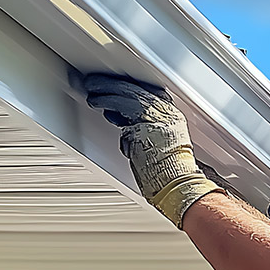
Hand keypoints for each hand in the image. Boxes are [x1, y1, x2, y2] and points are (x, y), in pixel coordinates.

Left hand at [83, 74, 222, 226]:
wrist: (177, 184)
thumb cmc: (166, 176)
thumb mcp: (156, 150)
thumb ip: (142, 135)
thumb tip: (125, 127)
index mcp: (173, 120)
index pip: (150, 97)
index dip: (130, 92)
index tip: (116, 91)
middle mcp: (168, 113)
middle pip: (139, 91)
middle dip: (116, 86)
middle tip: (99, 84)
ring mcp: (158, 115)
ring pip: (129, 93)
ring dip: (107, 89)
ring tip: (92, 88)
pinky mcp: (145, 120)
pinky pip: (122, 103)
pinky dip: (106, 100)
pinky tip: (96, 101)